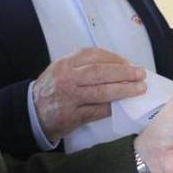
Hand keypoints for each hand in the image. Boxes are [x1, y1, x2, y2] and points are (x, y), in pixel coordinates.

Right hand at [32, 48, 146, 142]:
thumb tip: (116, 66)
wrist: (31, 112)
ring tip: (139, 88)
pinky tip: (124, 106)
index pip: (94, 56)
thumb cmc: (52, 88)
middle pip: (100, 72)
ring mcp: (70, 98)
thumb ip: (82, 65)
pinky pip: (98, 111)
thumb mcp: (61, 69)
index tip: (128, 62)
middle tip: (140, 74)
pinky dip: (112, 107)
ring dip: (124, 90)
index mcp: (65, 64)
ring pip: (101, 92)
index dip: (114, 58)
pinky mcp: (73, 116)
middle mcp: (67, 79)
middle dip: (123, 73)